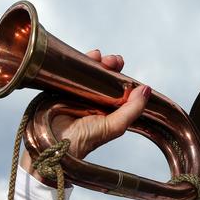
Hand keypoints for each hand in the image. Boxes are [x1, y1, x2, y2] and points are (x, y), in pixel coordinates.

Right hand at [20, 49, 150, 182]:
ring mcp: (76, 94)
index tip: (123, 69)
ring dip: (96, 61)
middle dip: (110, 66)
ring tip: (100, 57)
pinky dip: (78, 61)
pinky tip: (87, 56)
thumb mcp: (114, 126)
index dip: (121, 77)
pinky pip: (69, 71)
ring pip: (88, 72)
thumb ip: (132, 109)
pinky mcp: (59, 89)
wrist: (53, 143)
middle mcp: (92, 102)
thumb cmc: (84, 140)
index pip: (117, 89)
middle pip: (103, 77)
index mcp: (107, 111)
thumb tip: (146, 89)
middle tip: (113, 61)